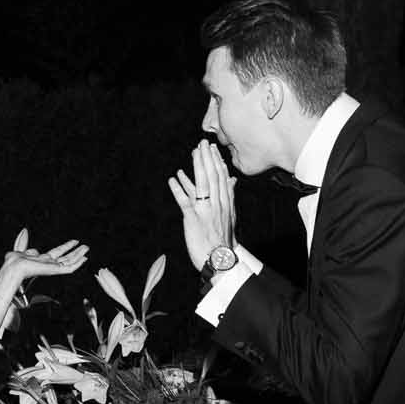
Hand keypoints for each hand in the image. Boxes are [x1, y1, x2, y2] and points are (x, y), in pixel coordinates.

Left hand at [0, 238, 90, 286]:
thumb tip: (25, 229)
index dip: (67, 247)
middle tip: (85, 246)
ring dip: (78, 256)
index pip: (58, 253)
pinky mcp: (55, 271)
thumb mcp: (20, 247)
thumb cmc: (14, 261)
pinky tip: (83, 258)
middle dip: (76, 252)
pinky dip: (77, 264)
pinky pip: (69, 268)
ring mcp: (52, 268)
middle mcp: (49, 264)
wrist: (14, 266)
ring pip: (69, 263)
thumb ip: (23, 240)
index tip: (74, 242)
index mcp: (41, 259)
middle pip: (66, 258)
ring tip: (86, 249)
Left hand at [167, 141, 235, 270]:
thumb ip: (229, 195)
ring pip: (202, 185)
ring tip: (192, 153)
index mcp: (225, 203)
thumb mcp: (230, 215)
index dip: (217, 162)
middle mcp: (217, 204)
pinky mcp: (193, 219)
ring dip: (196, 168)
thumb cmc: (223, 239)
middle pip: (212, 177)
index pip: (222, 178)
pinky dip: (178, 189)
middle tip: (202, 143)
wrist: (221, 259)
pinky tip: (172, 179)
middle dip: (207, 158)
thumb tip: (232, 180)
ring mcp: (205, 211)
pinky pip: (185, 201)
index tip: (212, 149)